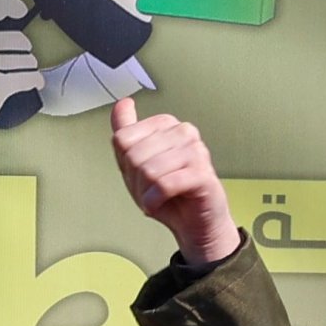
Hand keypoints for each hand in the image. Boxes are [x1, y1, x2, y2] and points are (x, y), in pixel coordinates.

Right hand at [0, 0, 42, 163]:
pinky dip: (35, 79)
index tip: (19, 10)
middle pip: (12, 39)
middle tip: (23, 52)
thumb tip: (5, 25)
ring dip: (29, 64)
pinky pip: (26, 78)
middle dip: (23, 47)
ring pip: (22, 58)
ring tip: (27, 67)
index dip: (6, 5)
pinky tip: (36, 81)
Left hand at [109, 96, 240, 266]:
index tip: (138, 175)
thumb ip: (127, 131)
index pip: (123, 139)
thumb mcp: (136, 162)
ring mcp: (196, 150)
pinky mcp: (202, 173)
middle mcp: (183, 131)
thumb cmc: (168, 193)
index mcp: (167, 124)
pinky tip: (159, 204)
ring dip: (145, 194)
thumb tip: (123, 103)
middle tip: (148, 191)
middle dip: (135, 182)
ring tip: (156, 198)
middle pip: (134, 155)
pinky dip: (154, 201)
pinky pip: (164, 185)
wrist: (193, 222)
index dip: (124, 164)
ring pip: (149, 170)